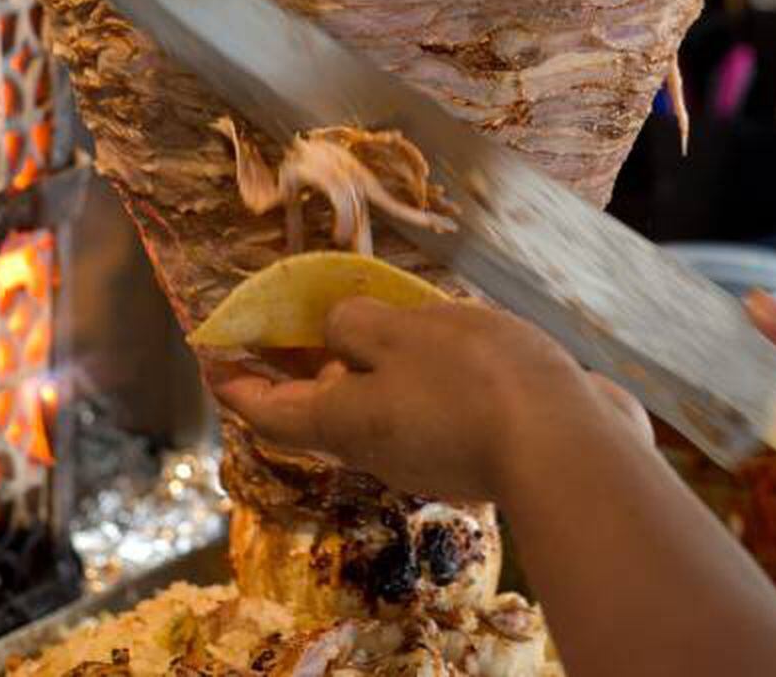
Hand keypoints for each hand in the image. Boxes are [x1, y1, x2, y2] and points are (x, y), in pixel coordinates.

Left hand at [204, 297, 650, 503]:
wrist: (566, 446)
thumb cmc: (473, 381)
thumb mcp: (402, 333)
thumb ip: (358, 326)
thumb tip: (338, 329)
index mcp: (342, 420)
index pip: (265, 407)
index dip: (233, 379)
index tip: (209, 354)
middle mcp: (376, 447)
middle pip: (322, 409)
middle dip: (304, 367)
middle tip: (294, 324)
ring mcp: (427, 455)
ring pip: (379, 407)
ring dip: (367, 367)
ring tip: (375, 320)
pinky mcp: (474, 451)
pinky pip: (428, 408)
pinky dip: (416, 375)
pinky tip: (443, 343)